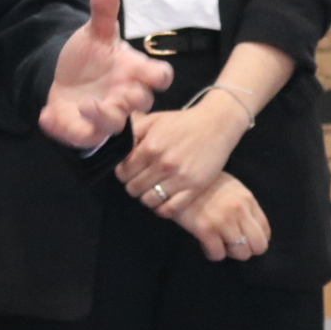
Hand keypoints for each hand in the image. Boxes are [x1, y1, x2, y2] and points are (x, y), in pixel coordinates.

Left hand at [39, 0, 172, 148]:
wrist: (67, 76)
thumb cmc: (92, 57)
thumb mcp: (96, 32)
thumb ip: (103, 10)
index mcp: (133, 71)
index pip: (158, 76)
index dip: (158, 77)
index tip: (153, 76)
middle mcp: (123, 95)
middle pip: (139, 104)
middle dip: (132, 101)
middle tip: (121, 94)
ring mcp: (104, 114)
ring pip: (112, 124)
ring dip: (101, 117)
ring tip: (84, 105)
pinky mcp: (83, 129)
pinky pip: (78, 135)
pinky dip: (62, 128)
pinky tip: (45, 115)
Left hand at [116, 91, 251, 217]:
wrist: (214, 125)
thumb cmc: (181, 121)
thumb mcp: (153, 120)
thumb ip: (132, 134)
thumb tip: (116, 148)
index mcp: (150, 147)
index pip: (123, 172)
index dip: (122, 173)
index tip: (127, 172)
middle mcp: (162, 164)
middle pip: (133, 188)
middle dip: (132, 186)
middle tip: (138, 181)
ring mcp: (179, 178)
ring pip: (149, 200)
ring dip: (145, 198)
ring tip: (150, 190)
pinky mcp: (195, 188)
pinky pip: (171, 209)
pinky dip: (162, 209)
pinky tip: (162, 202)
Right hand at [171, 172, 270, 261]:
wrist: (175, 178)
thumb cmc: (203, 183)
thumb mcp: (229, 186)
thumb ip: (243, 203)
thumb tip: (251, 226)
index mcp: (247, 199)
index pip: (265, 230)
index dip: (256, 239)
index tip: (244, 238)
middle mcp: (239, 210)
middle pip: (258, 246)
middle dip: (247, 249)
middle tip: (233, 246)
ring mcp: (222, 220)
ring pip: (241, 253)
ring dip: (230, 253)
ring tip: (219, 245)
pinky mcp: (205, 229)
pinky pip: (218, 254)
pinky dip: (213, 254)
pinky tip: (205, 245)